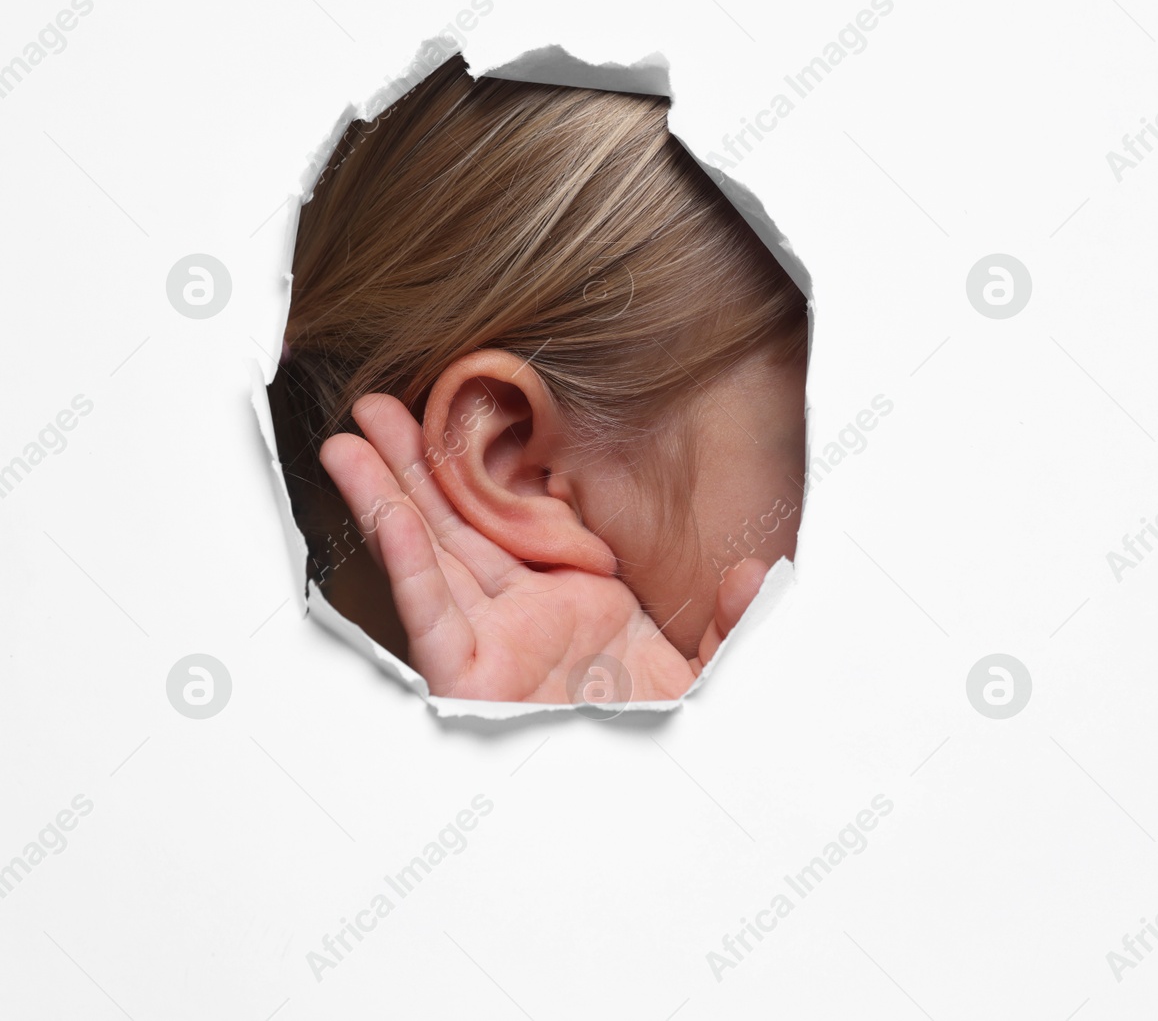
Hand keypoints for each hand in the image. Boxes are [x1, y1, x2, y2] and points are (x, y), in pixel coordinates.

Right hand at [318, 394, 767, 703]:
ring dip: (388, 494)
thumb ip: (734, 621)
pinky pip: (431, 610)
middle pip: (459, 524)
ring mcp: (493, 645)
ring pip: (429, 555)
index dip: (493, 471)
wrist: (650, 805)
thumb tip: (753, 573)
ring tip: (352, 437)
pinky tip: (383, 509)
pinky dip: (405, 560)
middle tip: (382, 405)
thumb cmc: (670, 744)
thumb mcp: (713, 676)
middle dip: (417, 465)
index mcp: (577, 604)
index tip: (474, 414)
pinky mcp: (469, 681)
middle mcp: (525, 617)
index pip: (524, 520)